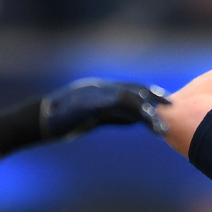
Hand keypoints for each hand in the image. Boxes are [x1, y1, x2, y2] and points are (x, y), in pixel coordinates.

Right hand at [0, 79, 169, 154]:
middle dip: (153, 97)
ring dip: (145, 110)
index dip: (150, 93)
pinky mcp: (89, 103)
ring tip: (158, 124)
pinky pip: (114, 105)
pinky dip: (131, 112)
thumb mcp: (95, 118)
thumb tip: (137, 119)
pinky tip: (143, 121)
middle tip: (171, 105)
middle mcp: (101, 87)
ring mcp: (94, 93)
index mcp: (102, 90)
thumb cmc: (65, 123)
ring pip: (127, 97)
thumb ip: (115, 116)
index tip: (166, 100)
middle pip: (133, 89)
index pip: (131, 88)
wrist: (40, 121)